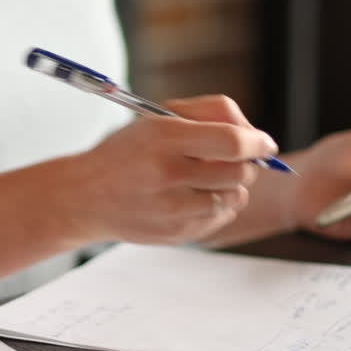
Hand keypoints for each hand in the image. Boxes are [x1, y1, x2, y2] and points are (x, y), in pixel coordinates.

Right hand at [60, 95, 277, 244]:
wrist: (85, 197)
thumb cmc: (126, 153)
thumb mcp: (156, 119)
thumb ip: (207, 115)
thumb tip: (255, 137)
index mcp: (162, 138)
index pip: (232, 143)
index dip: (258, 143)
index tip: (265, 144)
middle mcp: (167, 174)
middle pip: (240, 172)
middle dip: (245, 163)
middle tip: (231, 159)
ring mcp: (171, 209)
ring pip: (235, 197)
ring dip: (232, 185)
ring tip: (207, 178)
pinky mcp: (176, 234)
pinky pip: (221, 218)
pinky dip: (218, 206)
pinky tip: (194, 197)